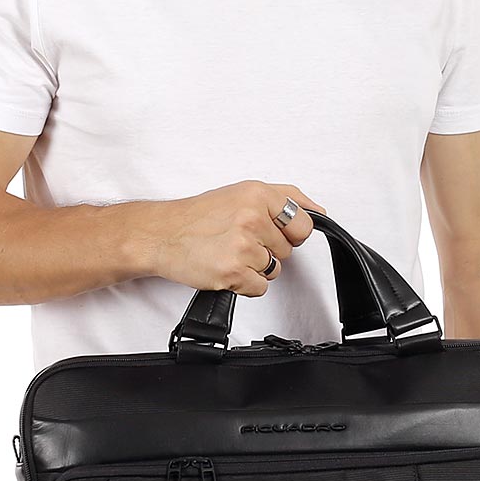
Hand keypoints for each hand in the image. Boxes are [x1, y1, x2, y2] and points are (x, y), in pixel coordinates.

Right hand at [144, 180, 326, 294]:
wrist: (161, 235)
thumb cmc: (199, 216)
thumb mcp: (242, 192)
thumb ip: (285, 198)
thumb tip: (318, 211)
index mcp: (257, 194)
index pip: (303, 224)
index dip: (290, 233)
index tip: (271, 232)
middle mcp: (251, 218)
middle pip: (287, 250)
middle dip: (267, 250)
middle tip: (239, 241)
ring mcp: (242, 246)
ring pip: (274, 270)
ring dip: (254, 268)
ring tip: (229, 253)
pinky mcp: (232, 272)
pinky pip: (260, 288)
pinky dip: (244, 284)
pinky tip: (225, 268)